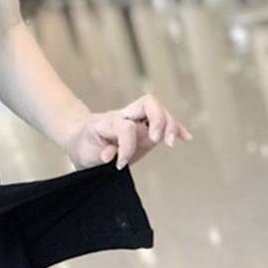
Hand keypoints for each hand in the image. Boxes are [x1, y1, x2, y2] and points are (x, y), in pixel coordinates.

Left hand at [64, 93, 192, 170]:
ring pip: (159, 110)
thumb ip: (99, 154)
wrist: (81, 138)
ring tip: (171, 143)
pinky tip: (186, 138)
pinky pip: (164, 123)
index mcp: (109, 122)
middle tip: (158, 141)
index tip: (119, 164)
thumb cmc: (84, 146)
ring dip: (170, 124)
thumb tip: (109, 156)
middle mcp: (125, 116)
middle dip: (158, 119)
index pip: (125, 127)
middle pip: (148, 103)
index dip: (126, 147)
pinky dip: (176, 129)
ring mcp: (137, 120)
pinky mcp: (146, 129)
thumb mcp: (86, 154)